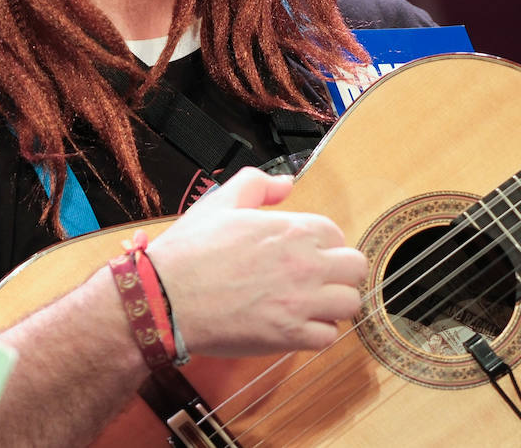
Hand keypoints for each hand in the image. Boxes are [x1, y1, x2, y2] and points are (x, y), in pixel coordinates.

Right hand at [145, 167, 364, 356]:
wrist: (165, 298)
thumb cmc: (189, 252)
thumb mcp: (220, 202)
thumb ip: (257, 185)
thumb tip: (285, 184)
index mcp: (292, 230)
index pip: (336, 233)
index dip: (321, 241)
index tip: (305, 250)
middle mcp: (305, 265)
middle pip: (356, 267)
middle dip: (339, 269)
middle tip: (315, 275)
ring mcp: (300, 303)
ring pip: (350, 303)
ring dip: (333, 302)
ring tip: (310, 302)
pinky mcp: (290, 336)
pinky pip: (329, 336)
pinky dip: (317, 332)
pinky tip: (296, 323)